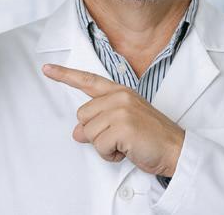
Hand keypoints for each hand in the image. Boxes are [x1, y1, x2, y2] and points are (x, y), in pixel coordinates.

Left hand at [42, 64, 184, 176]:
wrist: (176, 149)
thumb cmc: (150, 136)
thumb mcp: (122, 123)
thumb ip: (99, 121)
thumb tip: (77, 132)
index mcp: (119, 91)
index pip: (88, 80)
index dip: (65, 75)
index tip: (47, 69)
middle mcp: (119, 96)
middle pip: (82, 116)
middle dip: (95, 132)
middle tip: (118, 137)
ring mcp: (121, 109)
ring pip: (88, 132)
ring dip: (103, 146)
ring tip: (124, 144)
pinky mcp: (123, 126)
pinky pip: (99, 145)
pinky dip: (110, 155)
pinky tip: (126, 150)